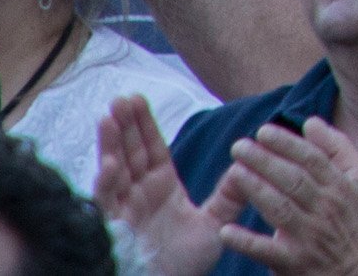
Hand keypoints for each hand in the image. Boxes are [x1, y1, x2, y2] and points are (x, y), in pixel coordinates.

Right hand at [97, 95, 227, 275]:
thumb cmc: (186, 262)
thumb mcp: (215, 223)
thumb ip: (231, 194)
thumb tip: (250, 163)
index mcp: (161, 188)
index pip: (152, 148)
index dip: (144, 125)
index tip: (138, 98)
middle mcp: (139, 194)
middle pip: (130, 152)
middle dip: (125, 125)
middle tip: (122, 97)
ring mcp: (123, 209)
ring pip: (114, 170)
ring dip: (110, 144)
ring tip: (109, 116)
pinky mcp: (112, 228)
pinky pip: (107, 202)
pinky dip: (107, 183)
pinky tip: (109, 163)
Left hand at [213, 118, 357, 275]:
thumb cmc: (357, 219)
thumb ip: (338, 148)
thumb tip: (311, 123)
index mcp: (341, 186)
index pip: (312, 159)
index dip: (287, 144)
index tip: (263, 132)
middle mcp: (326, 209)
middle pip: (293, 180)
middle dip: (265, 160)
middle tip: (238, 146)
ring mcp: (309, 236)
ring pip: (280, 209)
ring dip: (255, 190)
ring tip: (233, 172)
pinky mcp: (293, 262)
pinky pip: (266, 251)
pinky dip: (246, 241)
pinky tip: (226, 231)